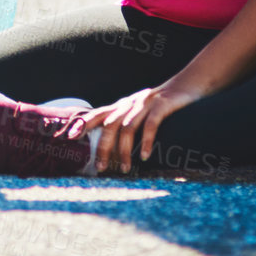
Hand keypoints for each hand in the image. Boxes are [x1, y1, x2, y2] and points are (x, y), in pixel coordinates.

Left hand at [79, 82, 203, 174]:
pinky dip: (146, 141)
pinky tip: (144, 156)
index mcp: (121, 106)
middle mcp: (129, 104)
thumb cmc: (159, 106)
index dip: (83, 124)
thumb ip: (123, 123)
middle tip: (101, 168)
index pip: (97, 114)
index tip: (70, 137)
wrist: (185, 86)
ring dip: (124, 150)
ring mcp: (145, 103)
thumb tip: (110, 146)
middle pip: (110, 125)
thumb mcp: (137, 112)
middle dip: (104, 147)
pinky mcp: (161, 105)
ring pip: (128, 128)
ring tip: (124, 169)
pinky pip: (151, 124)